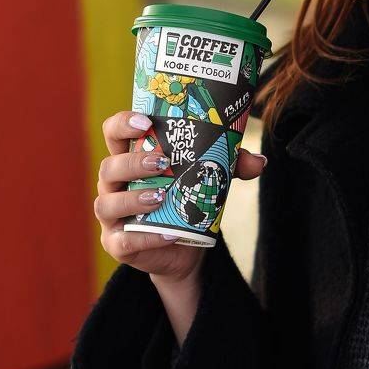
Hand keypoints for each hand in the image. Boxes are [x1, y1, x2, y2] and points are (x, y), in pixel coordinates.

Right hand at [94, 110, 266, 283]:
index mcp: (129, 160)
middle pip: (109, 167)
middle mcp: (114, 185)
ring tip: (162, 196)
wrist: (186, 247)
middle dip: (133, 163)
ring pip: (108, 203)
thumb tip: (260, 161)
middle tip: (163, 163)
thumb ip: (230, 165)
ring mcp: (112, 216)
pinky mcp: (118, 244)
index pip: (113, 133)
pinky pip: (122, 242)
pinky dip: (145, 238)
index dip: (122, 124)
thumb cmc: (188, 200)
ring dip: (134, 199)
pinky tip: (168, 234)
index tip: (144, 121)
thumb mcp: (209, 178)